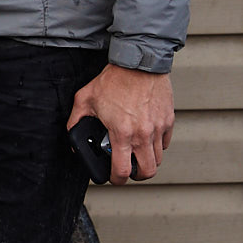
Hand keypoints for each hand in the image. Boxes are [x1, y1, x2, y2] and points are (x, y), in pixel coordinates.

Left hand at [67, 64, 174, 183]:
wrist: (138, 63)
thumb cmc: (113, 80)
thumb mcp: (84, 99)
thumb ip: (76, 122)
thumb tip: (74, 140)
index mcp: (122, 133)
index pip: (122, 171)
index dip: (116, 180)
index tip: (113, 177)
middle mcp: (143, 134)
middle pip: (148, 172)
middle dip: (136, 176)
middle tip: (128, 170)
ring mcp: (158, 128)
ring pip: (158, 159)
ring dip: (147, 161)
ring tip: (136, 154)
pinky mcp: (168, 120)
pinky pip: (166, 142)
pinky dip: (157, 146)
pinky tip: (146, 138)